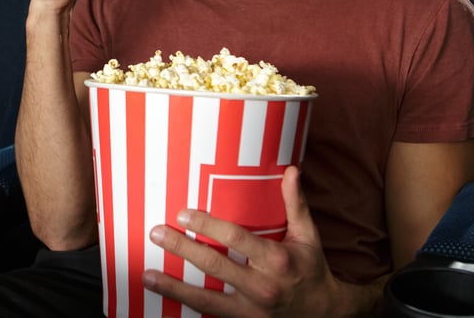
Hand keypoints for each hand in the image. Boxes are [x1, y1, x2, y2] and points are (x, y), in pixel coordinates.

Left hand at [143, 166, 369, 317]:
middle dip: (182, 249)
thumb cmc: (313, 269)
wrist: (326, 315)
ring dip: (173, 286)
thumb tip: (291, 170)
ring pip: (205, 298)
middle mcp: (262, 286)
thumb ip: (296, 204)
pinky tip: (164, 297)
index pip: (236, 239)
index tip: (183, 213)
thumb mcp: (308, 236)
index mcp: (277, 260)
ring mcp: (250, 309)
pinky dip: (185, 305)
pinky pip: (209, 314)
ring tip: (147, 274)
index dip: (208, 225)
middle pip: (214, 265)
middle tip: (156, 233)